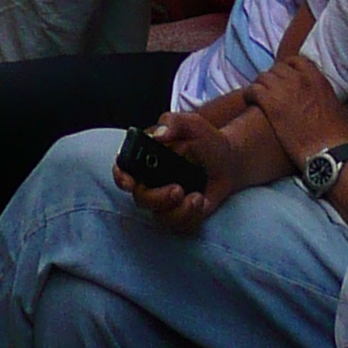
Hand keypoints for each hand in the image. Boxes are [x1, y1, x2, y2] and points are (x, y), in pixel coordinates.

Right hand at [112, 112, 233, 233]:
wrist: (226, 160)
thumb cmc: (205, 139)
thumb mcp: (191, 123)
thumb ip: (173, 122)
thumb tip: (158, 134)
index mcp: (145, 156)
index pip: (123, 168)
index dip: (121, 177)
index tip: (130, 183)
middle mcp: (150, 180)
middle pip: (140, 198)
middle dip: (157, 198)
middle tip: (178, 189)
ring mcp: (164, 199)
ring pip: (159, 216)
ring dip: (178, 211)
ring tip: (197, 198)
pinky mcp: (180, 213)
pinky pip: (178, 224)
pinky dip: (191, 216)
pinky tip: (201, 202)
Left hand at [246, 52, 347, 169]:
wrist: (328, 153)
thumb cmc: (337, 136)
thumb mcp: (338, 107)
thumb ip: (326, 94)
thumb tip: (324, 95)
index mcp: (316, 78)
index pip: (295, 61)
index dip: (288, 69)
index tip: (285, 79)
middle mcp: (299, 79)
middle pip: (276, 68)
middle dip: (273, 79)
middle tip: (271, 91)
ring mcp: (284, 90)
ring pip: (262, 77)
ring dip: (260, 86)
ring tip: (259, 97)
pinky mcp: (270, 104)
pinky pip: (252, 90)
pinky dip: (249, 94)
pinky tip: (250, 102)